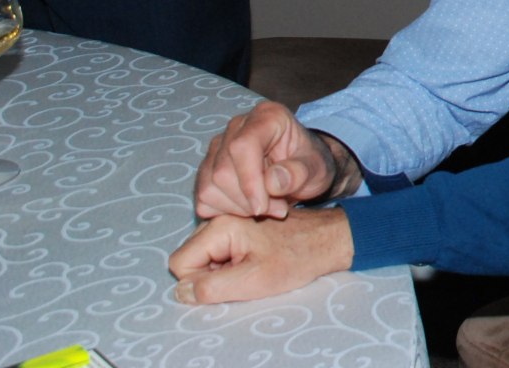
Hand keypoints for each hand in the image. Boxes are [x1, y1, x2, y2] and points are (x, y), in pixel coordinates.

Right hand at [170, 209, 354, 304]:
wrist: (327, 239)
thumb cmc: (296, 259)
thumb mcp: (253, 281)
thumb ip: (211, 288)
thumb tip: (181, 291)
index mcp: (220, 225)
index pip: (180, 262)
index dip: (199, 281)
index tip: (233, 278)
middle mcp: (219, 217)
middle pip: (190, 256)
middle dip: (210, 272)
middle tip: (245, 271)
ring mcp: (228, 219)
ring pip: (203, 254)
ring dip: (221, 267)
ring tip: (252, 264)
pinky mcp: (238, 224)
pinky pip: (217, 249)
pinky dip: (230, 259)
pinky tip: (255, 257)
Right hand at [195, 101, 358, 218]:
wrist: (302, 169)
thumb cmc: (309, 164)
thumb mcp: (317, 167)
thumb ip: (299, 172)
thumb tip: (272, 182)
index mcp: (267, 117)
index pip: (242, 146)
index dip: (249, 181)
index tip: (263, 207)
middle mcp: (237, 127)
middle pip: (222, 171)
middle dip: (247, 201)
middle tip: (276, 209)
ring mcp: (218, 147)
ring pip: (209, 186)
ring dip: (237, 209)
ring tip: (267, 208)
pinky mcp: (208, 168)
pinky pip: (203, 198)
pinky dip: (224, 211)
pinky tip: (249, 208)